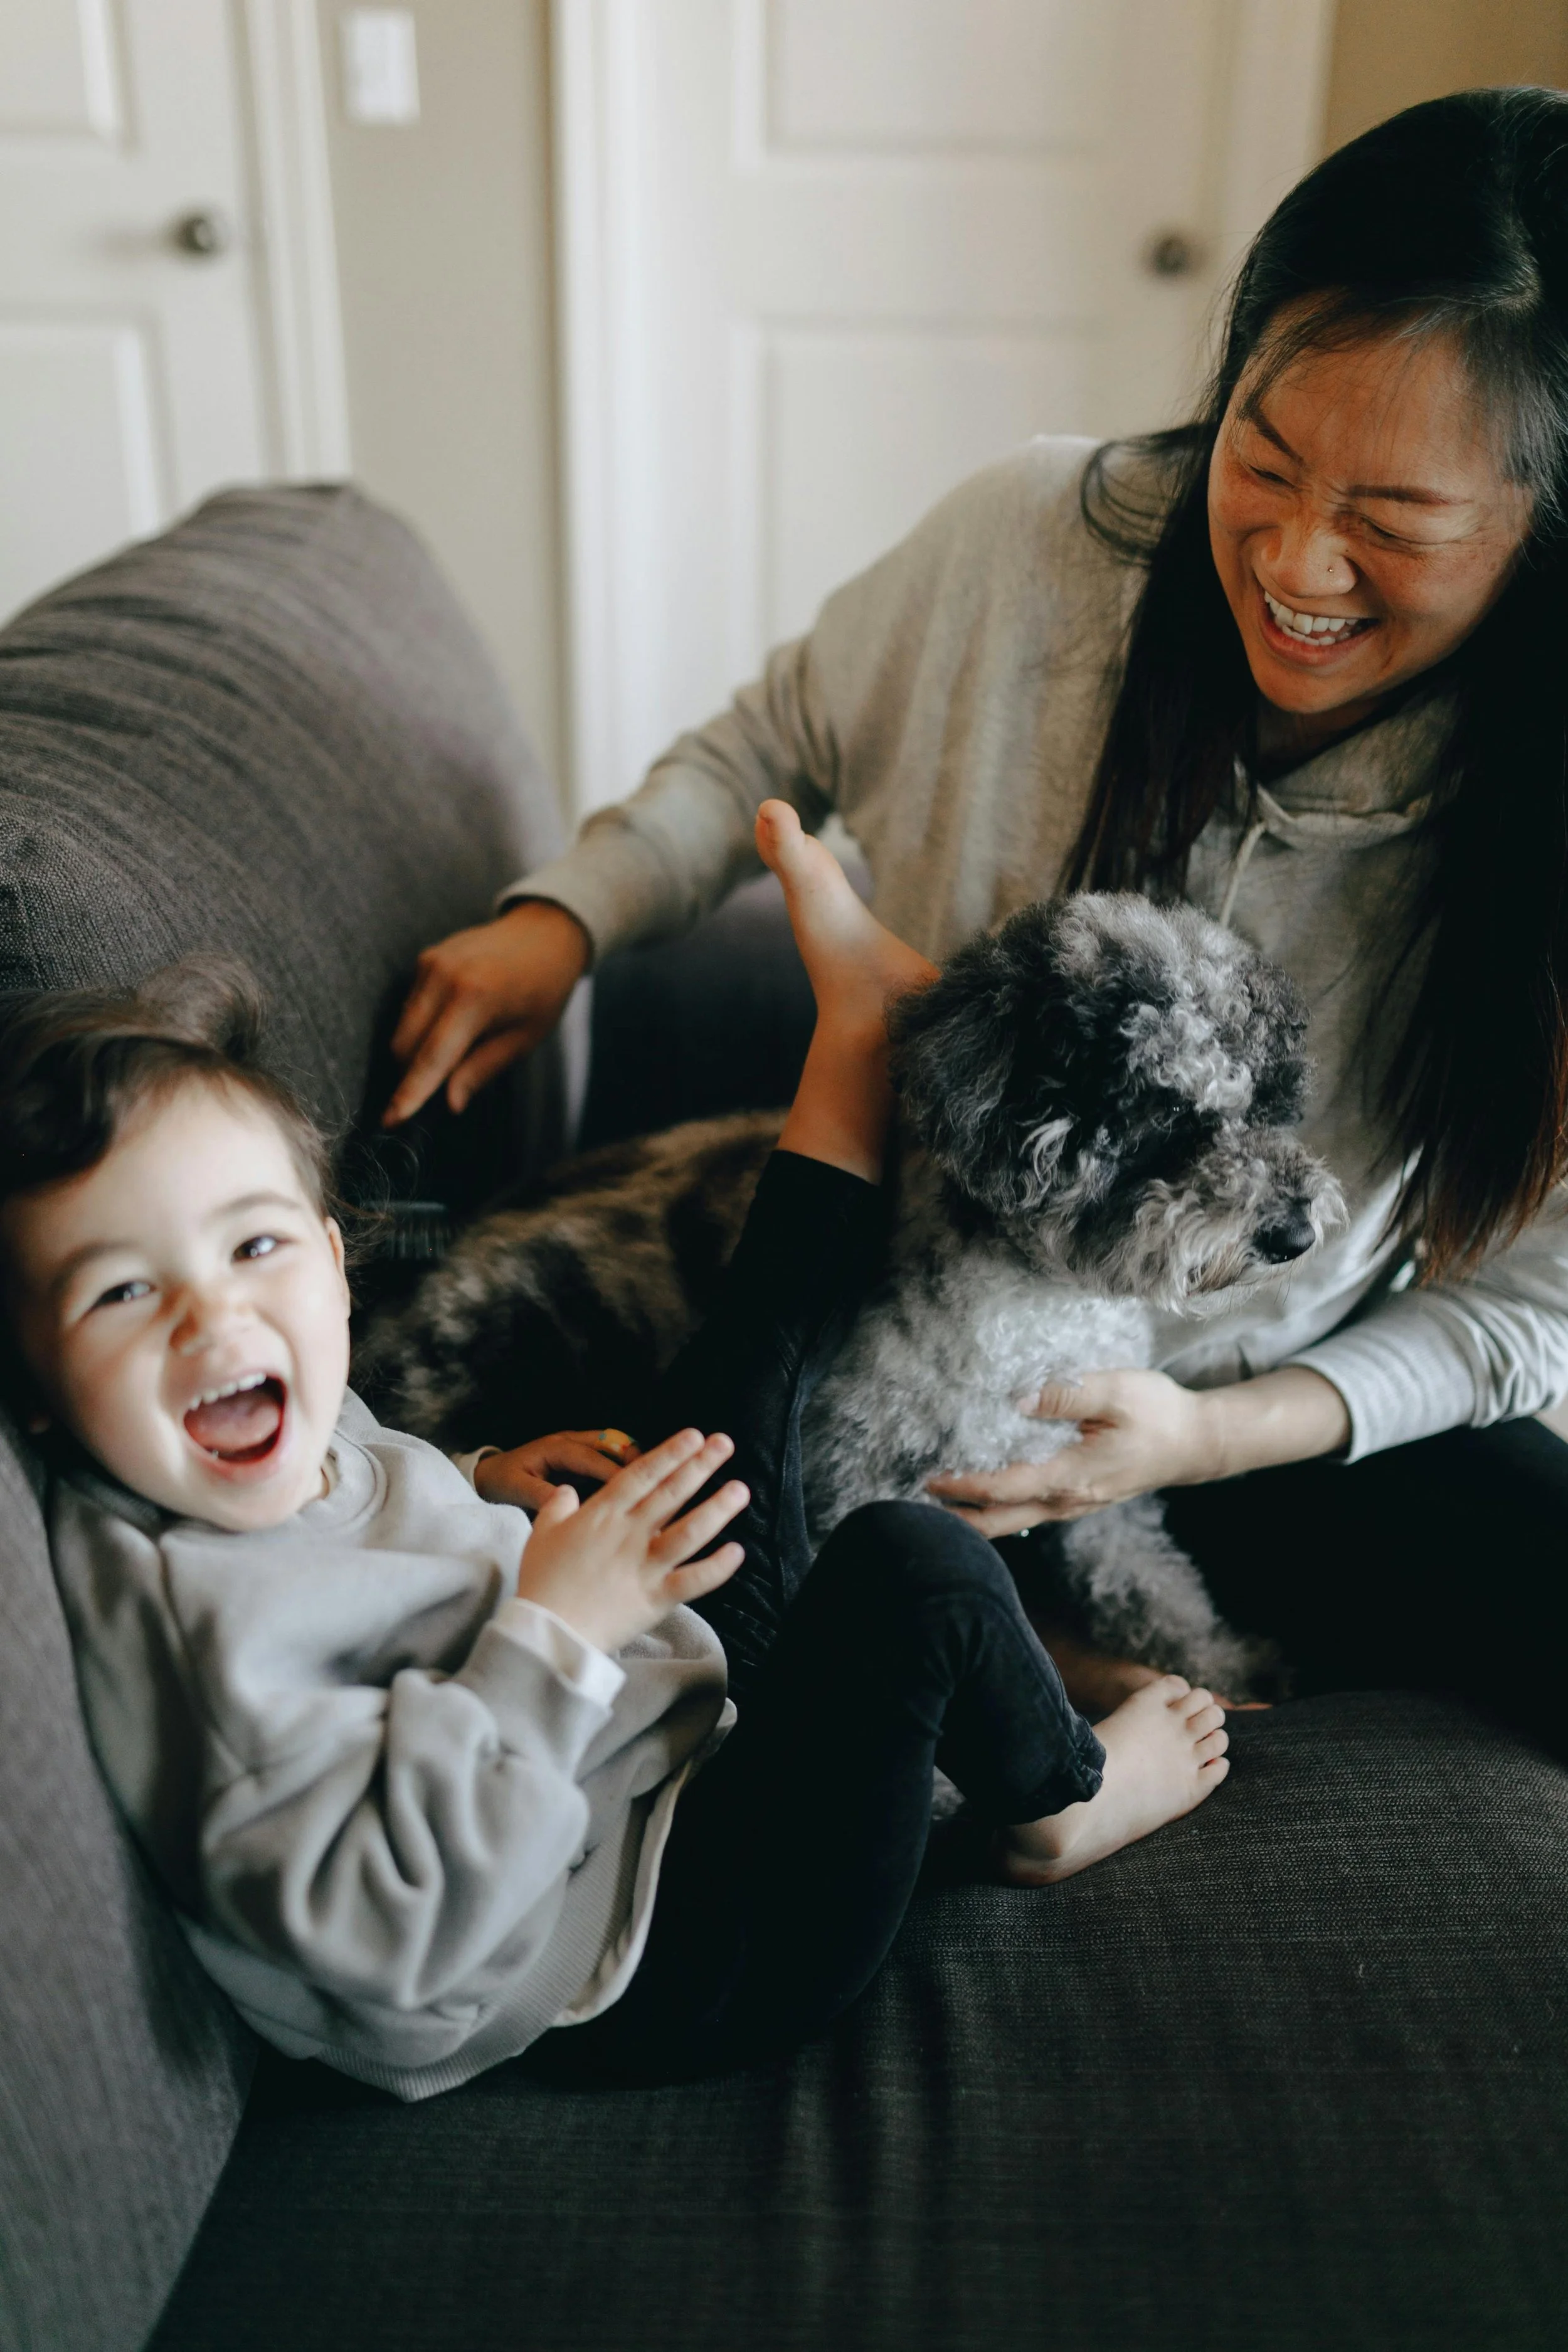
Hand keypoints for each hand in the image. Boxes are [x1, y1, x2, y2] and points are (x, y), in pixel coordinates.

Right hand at [384, 899, 590, 1124]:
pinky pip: (409, 1006)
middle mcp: (444, 976)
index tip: (391, 1121)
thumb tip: (449, 1103)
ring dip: (415, 1052)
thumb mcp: (525, 1037)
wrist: (546, 931)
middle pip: (405, 1045)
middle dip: (411, 1076)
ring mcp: (430, 963)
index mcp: (474, 997)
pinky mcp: (425, 958)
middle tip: (436, 1095)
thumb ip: (482, 1069)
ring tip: (457, 1053)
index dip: (410, 1093)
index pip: (431, 1057)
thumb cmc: (544, 989)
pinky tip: (453, 1026)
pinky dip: (422, 1027)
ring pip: (402, 1027)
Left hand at [476, 1428, 640, 1513]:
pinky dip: (627, 1467)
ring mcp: (579, 1448)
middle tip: (656, 1477)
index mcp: (555, 1448)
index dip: (611, 1471)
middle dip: (633, 1456)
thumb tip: (565, 1502)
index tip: (630, 1487)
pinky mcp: (582, 1459)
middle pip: (611, 1441)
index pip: (590, 1457)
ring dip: (634, 1460)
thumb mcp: (516, 1488)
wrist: (490, 1475)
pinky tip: (641, 1487)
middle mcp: (571, 1442)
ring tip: (656, 1480)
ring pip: (615, 1447)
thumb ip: (538, 1494)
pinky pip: (610, 1457)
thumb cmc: (503, 1481)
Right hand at [514, 1427, 746, 1652]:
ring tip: (740, 1490)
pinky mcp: (656, 1598)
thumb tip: (567, 1490)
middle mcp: (628, 1534)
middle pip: (671, 1494)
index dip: (670, 1453)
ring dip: (717, 1509)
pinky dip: (717, 1567)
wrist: (546, 1631)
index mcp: (602, 1515)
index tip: (694, 1435)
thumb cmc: (541, 1581)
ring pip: (689, 1532)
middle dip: (700, 1466)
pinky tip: (737, 1551)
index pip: (642, 1475)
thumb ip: (557, 1506)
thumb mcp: (541, 1533)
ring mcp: (644, 1566)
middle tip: (724, 1444)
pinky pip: (693, 1580)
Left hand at [926, 1364, 1350, 1536]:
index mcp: (1073, 1476)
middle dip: (957, 1517)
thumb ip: (1066, 1394)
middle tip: (914, 1506)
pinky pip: (1027, 1511)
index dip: (966, 1486)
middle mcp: (1067, 1500)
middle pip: (1000, 1521)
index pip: (1007, 1488)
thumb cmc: (1159, 1413)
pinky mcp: (1075, 1498)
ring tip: (933, 1502)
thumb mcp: (1116, 1390)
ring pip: (1012, 1521)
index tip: (930, 1479)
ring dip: (973, 1515)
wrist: (1196, 1444)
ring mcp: (1072, 1504)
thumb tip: (1017, 1399)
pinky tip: (975, 1494)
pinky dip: (996, 1507)